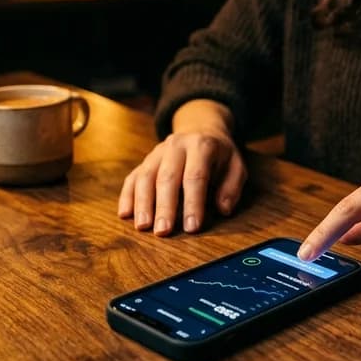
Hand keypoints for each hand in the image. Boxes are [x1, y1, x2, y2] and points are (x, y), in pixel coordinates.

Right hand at [117, 129, 246, 235]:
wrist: (200, 129)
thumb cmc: (220, 155)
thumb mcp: (236, 165)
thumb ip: (232, 187)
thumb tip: (224, 209)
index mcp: (201, 146)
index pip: (195, 176)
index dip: (193, 202)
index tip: (192, 227)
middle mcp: (176, 146)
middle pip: (167, 177)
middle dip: (165, 206)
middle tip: (163, 231)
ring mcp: (157, 152)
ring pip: (146, 176)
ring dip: (142, 203)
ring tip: (143, 226)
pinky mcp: (145, 161)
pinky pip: (133, 177)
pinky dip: (127, 196)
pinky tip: (125, 214)